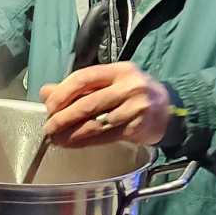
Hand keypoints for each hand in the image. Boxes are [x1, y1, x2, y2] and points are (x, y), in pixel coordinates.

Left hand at [39, 62, 171, 146]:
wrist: (170, 111)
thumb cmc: (133, 94)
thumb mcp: (110, 82)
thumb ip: (79, 87)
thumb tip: (45, 92)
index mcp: (119, 70)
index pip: (84, 77)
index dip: (63, 92)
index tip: (49, 106)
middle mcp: (129, 86)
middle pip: (88, 102)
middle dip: (64, 116)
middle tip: (49, 126)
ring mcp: (135, 107)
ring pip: (96, 121)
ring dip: (72, 132)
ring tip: (56, 139)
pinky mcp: (137, 127)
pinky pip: (105, 136)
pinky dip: (85, 141)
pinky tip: (72, 144)